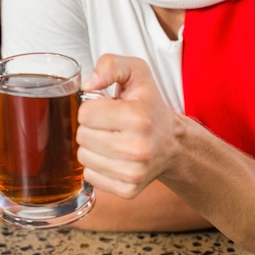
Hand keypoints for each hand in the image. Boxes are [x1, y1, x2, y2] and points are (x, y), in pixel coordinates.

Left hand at [77, 53, 176, 198]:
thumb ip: (110, 65)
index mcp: (138, 117)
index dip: (91, 107)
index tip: (106, 106)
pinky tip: (113, 156)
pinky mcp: (128, 190)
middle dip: (91, 126)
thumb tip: (88, 84)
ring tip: (111, 138)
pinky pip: (90, 176)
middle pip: (82, 136)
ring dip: (92, 146)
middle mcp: (138, 148)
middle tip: (109, 123)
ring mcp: (134, 172)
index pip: (85, 113)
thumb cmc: (149, 105)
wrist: (172, 141)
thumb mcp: (136, 71)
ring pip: (83, 157)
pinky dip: (97, 165)